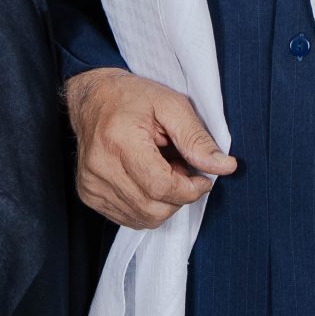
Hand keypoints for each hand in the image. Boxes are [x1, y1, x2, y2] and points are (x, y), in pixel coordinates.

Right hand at [64, 67, 236, 229]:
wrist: (92, 99)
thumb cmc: (132, 97)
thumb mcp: (171, 105)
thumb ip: (197, 138)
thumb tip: (224, 167)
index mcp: (119, 141)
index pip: (162, 187)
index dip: (191, 189)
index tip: (203, 178)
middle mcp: (100, 167)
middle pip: (154, 208)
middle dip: (179, 196)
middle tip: (181, 168)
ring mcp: (92, 185)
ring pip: (144, 218)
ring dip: (164, 201)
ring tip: (162, 170)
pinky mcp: (89, 196)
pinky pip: (130, 218)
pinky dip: (147, 204)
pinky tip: (146, 179)